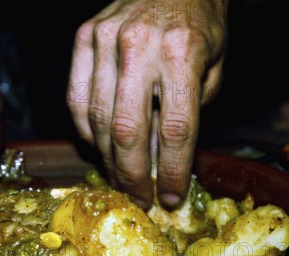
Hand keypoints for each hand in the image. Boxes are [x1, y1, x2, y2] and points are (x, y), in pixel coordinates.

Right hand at [67, 0, 227, 208]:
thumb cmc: (198, 24)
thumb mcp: (212, 66)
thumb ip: (187, 111)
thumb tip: (155, 158)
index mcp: (184, 52)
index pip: (176, 129)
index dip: (170, 171)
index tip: (168, 196)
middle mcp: (140, 45)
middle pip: (129, 130)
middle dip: (131, 174)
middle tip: (137, 197)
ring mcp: (106, 39)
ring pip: (98, 118)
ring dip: (108, 158)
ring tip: (119, 177)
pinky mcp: (84, 37)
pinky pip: (76, 98)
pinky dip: (85, 129)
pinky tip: (99, 145)